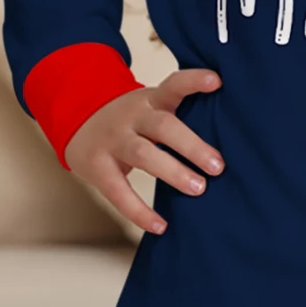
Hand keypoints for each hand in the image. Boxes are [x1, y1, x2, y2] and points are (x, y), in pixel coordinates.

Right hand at [64, 67, 222, 235]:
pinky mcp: (97, 166)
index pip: (173, 85)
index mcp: (150, 99)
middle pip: (162, 125)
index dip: (193, 81)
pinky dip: (139, 211)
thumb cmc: (129, 121)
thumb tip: (231, 139)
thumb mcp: (150, 107)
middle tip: (218, 166)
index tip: (217, 81)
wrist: (75, 122)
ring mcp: (113, 140)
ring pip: (143, 154)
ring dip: (173, 171)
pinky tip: (160, 225)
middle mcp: (131, 115)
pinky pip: (118, 191)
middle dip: (191, 145)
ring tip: (199, 189)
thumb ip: (180, 117)